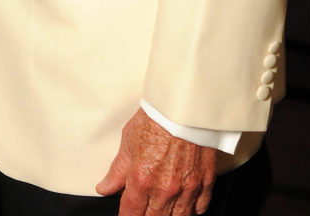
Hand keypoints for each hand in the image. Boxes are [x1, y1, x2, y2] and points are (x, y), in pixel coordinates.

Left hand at [96, 109, 216, 215]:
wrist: (184, 106)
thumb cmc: (155, 119)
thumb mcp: (128, 142)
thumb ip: (117, 171)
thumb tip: (104, 188)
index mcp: (142, 180)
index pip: (131, 214)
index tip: (127, 215)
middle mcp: (164, 189)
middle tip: (144, 210)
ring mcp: (187, 188)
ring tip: (163, 211)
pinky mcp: (205, 182)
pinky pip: (200, 208)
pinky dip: (192, 211)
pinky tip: (185, 206)